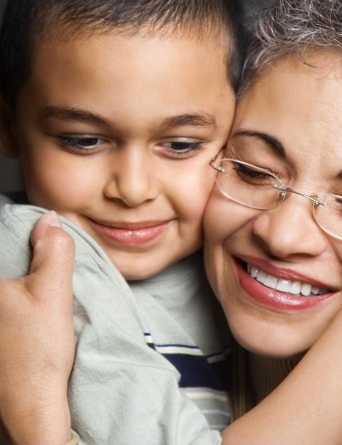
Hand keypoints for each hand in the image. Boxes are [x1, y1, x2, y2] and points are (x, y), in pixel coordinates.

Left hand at [0, 212, 74, 444]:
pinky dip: (14, 298)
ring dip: (16, 279)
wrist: (31, 402)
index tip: (34, 257)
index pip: (2, 241)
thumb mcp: (53, 291)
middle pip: (3, 265)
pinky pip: (6, 304)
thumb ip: (54, 249)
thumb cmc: (37, 352)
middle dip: (16, 261)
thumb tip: (50, 221)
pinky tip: (25, 311)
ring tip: (32, 289)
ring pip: (6, 283)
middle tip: (35, 275)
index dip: (17, 240)